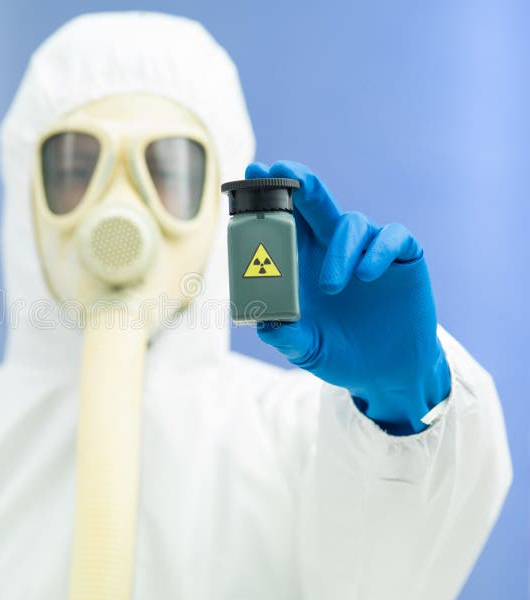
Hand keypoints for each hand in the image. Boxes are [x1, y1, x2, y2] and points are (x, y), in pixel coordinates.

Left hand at [249, 161, 450, 434]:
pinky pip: (393, 237)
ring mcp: (369, 248)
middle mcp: (334, 245)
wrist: (386, 372)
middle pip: (315, 201)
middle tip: (282, 171)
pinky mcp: (403, 258)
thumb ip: (285, 337)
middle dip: (298, 182)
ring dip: (338, 250)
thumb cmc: (338, 352)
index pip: (284, 218)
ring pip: (352, 223)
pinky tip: (366, 276)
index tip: (251, 174)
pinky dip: (378, 251)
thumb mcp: (305, 349)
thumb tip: (263, 323)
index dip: (268, 194)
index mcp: (303, 259)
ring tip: (330, 287)